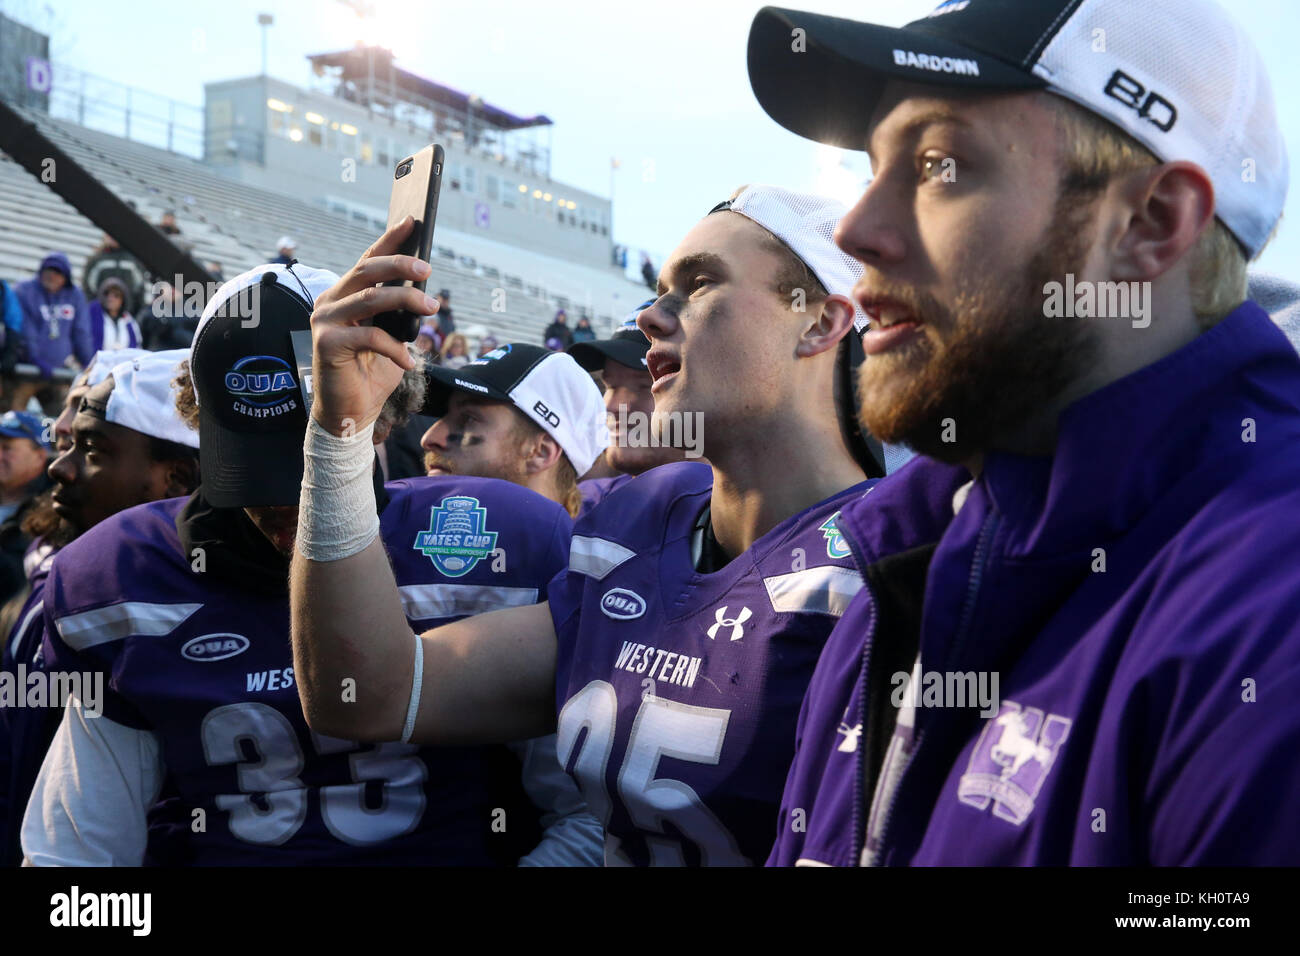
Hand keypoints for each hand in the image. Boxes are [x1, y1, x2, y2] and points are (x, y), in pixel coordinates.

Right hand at [308, 217, 433, 435]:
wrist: (349, 413)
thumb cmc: (371, 374)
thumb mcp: (391, 337)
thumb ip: (399, 315)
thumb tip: (425, 293)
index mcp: (344, 296)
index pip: (368, 261)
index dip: (389, 240)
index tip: (413, 221)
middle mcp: (330, 302)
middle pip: (367, 271)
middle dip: (400, 266)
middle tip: (428, 269)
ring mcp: (324, 321)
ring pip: (370, 298)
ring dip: (406, 301)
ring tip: (432, 310)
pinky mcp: (326, 344)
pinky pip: (370, 336)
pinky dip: (395, 348)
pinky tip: (409, 361)